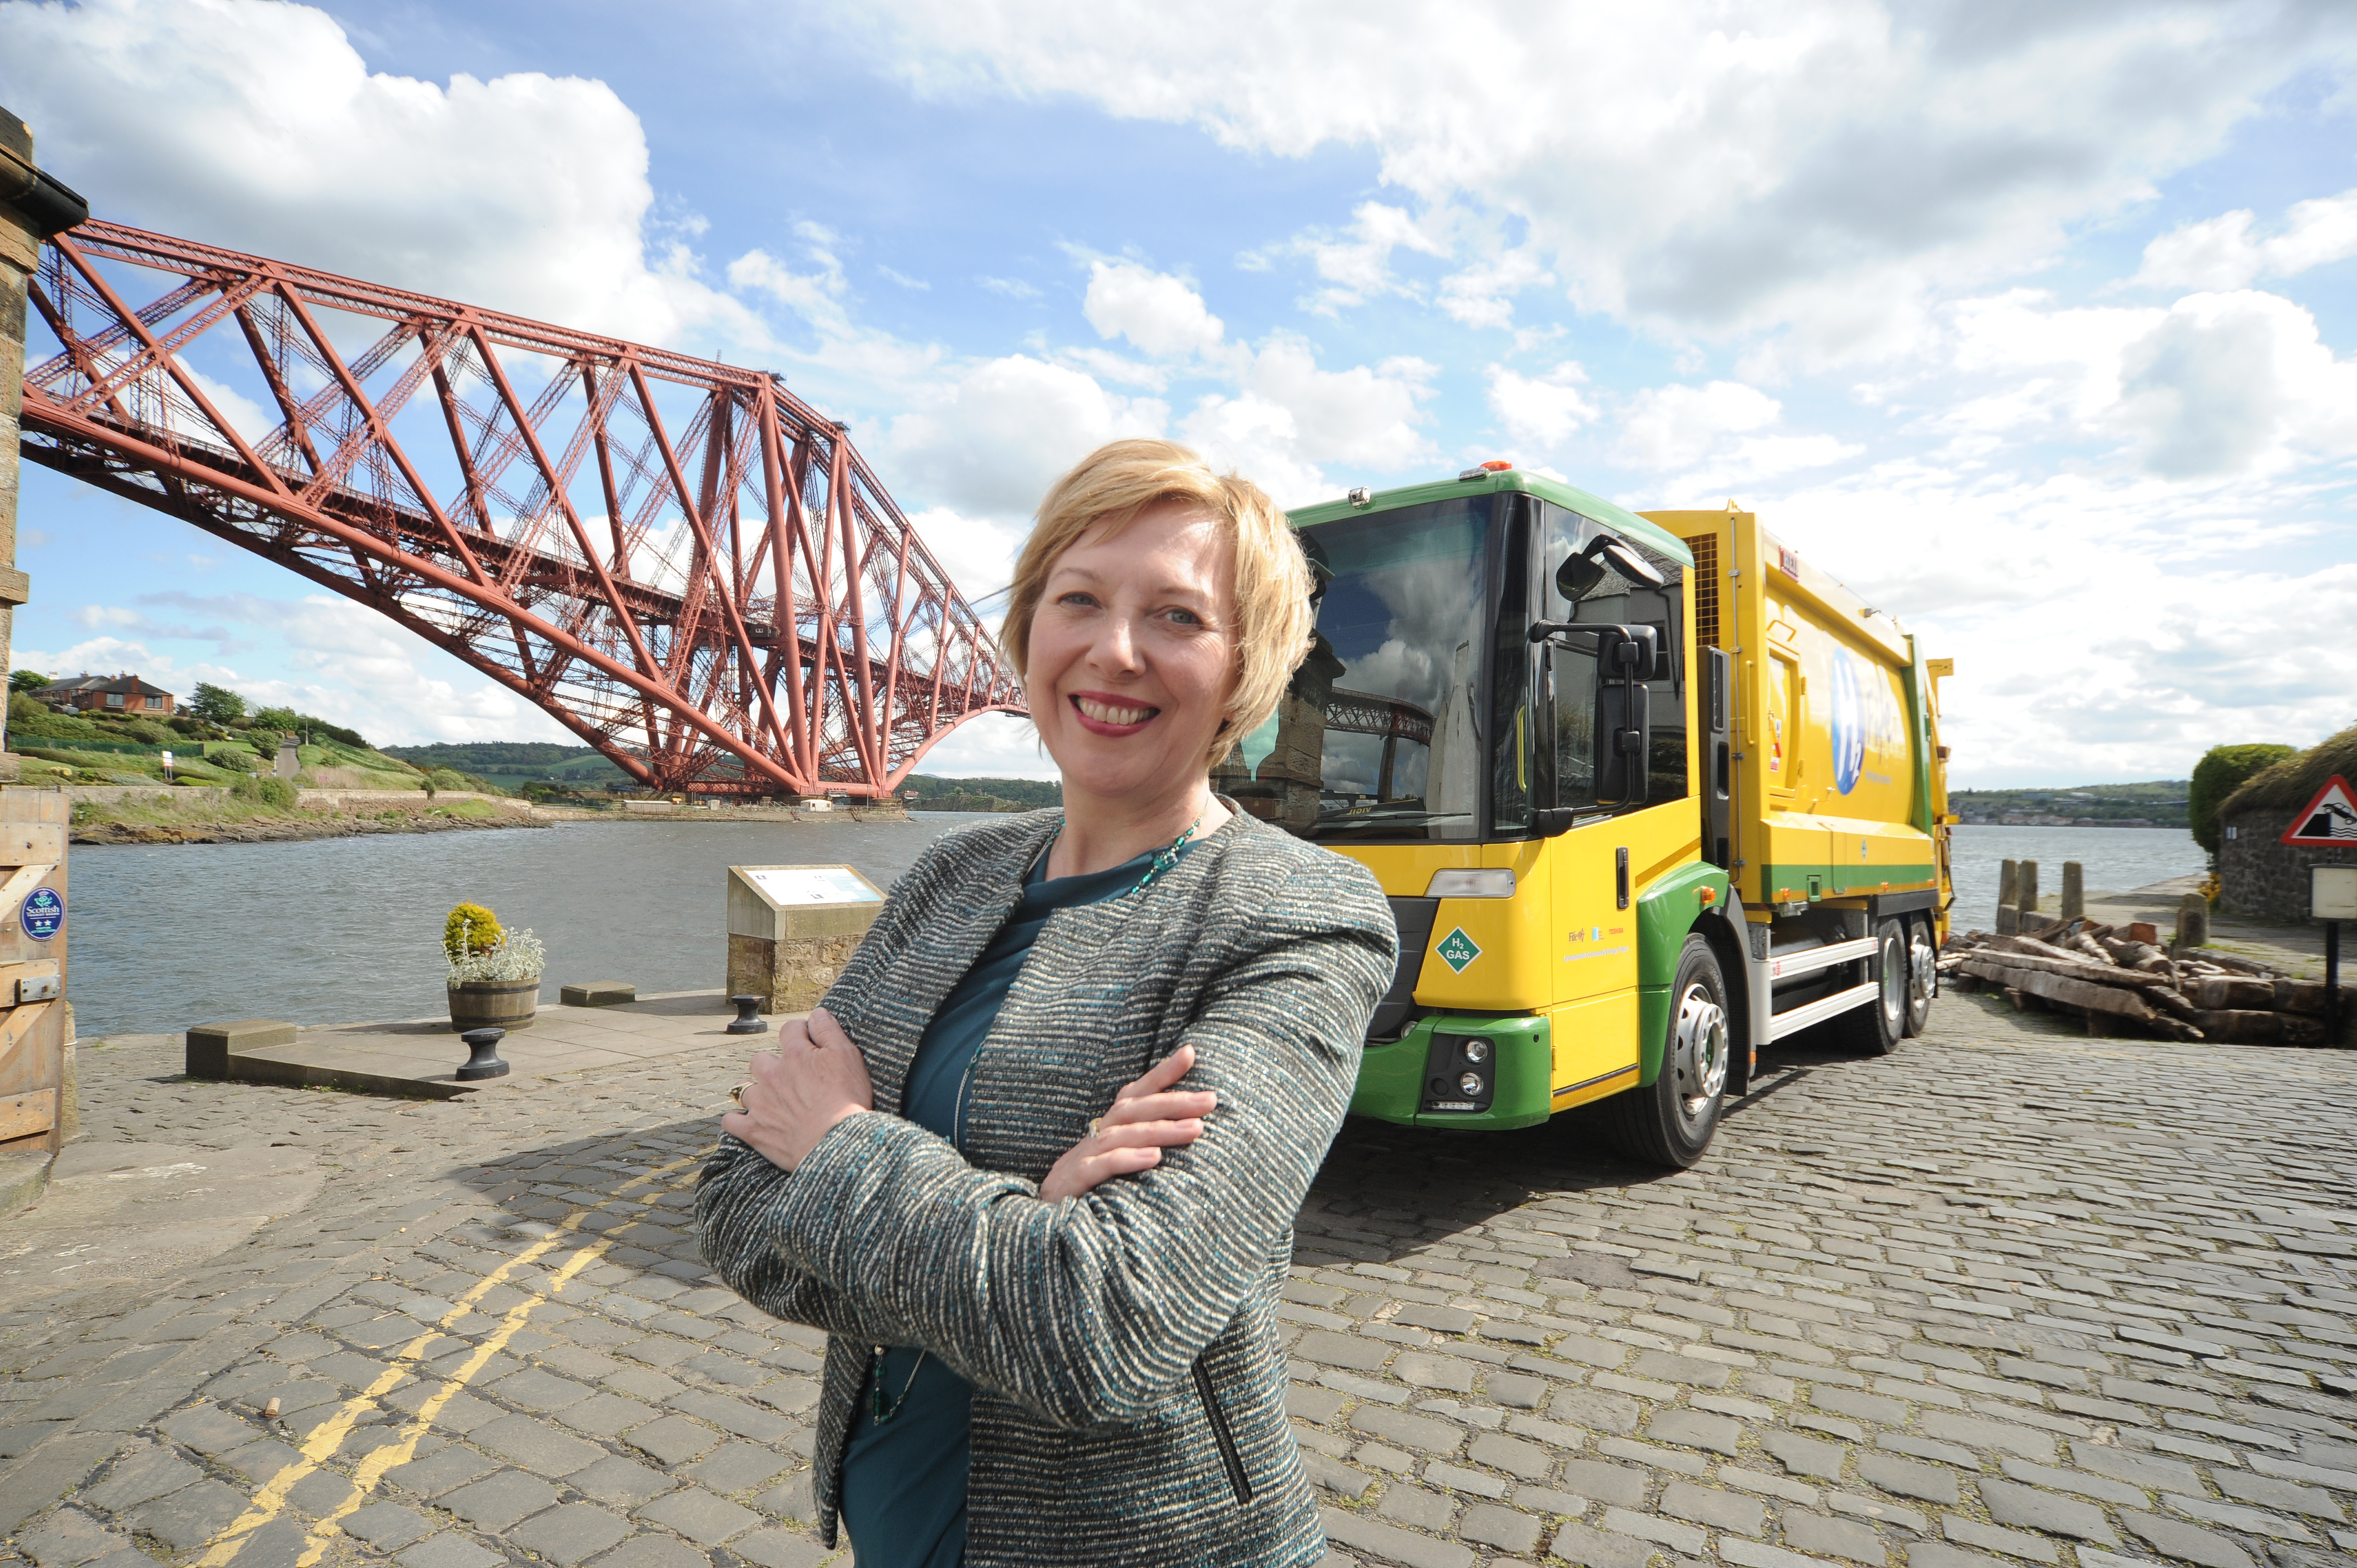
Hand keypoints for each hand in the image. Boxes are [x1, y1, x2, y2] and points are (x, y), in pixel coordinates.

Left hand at [720, 1006, 874, 1171]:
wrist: (835, 1142)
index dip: (800, 1033)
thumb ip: (829, 1030)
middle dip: (772, 1065)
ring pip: (745, 1088)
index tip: (809, 1042)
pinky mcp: (754, 1131)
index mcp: (795, 1055)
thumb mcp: (847, 1056)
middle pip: (760, 1060)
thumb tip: (817, 1013)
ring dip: (756, 1092)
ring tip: (771, 1101)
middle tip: (791, 1077)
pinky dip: (736, 1120)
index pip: (790, 1030)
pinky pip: (731, 1121)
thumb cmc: (847, 1099)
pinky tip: (745, 1120)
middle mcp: (772, 1075)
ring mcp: (760, 1103)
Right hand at [1038, 1043, 1216, 1201]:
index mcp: (1104, 1135)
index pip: (1134, 1097)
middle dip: (1173, 1102)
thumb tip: (1187, 1139)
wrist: (1035, 1234)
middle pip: (1132, 1111)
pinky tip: (1154, 1158)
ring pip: (1120, 1136)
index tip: (1190, 1053)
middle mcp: (1091, 1140)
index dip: (1160, 1075)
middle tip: (1210, 1100)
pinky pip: (1097, 1168)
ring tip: (1195, 1129)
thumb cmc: (1085, 1202)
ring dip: (1160, 1130)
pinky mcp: (1069, 1186)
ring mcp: (1078, 1161)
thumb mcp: (1116, 1174)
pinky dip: (1126, 1160)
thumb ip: (1141, 1154)